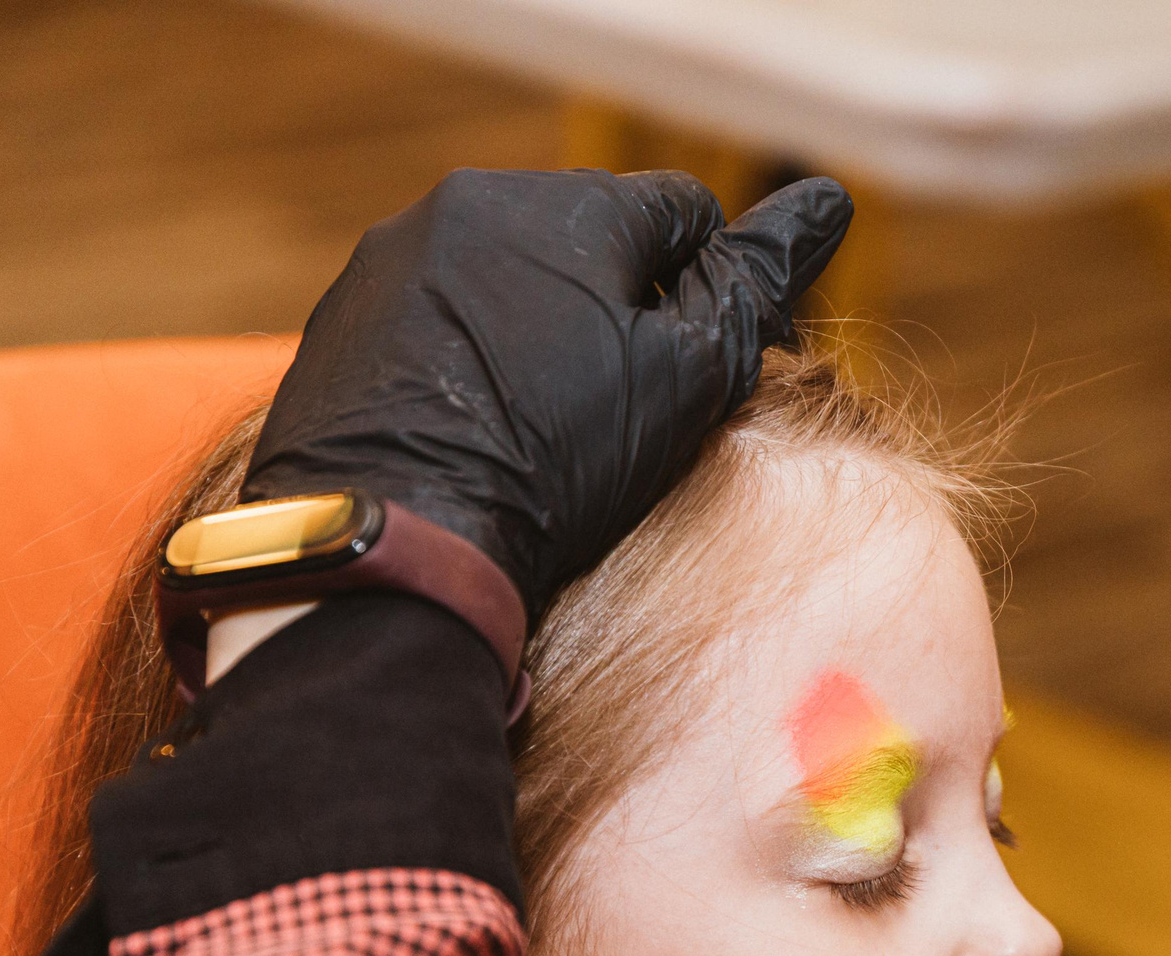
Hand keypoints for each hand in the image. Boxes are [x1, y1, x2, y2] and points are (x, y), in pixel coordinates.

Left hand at [243, 167, 851, 612]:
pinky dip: (472, 362)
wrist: (397, 538)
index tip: (710, 368)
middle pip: (590, 242)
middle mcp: (471, 203)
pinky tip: (482, 432)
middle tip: (630, 408)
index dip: (717, 289)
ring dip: (544, 331)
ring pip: (510, 278)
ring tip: (550, 428)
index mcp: (571, 205)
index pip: (686, 213)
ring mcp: (394, 257)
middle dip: (623, 305)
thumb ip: (756, 282)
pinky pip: (439, 320)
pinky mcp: (342, 316)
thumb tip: (827, 202)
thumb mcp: (690, 375)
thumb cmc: (558, 459)